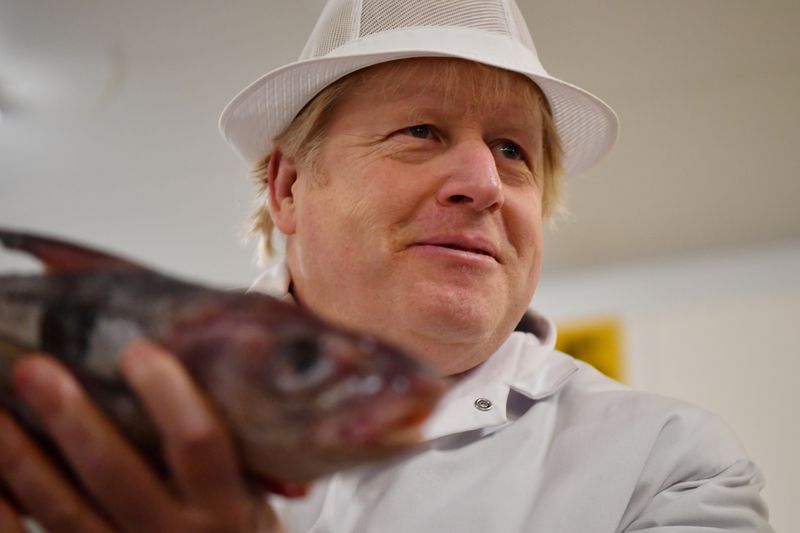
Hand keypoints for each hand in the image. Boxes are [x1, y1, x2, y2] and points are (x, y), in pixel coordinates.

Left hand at [0, 340, 283, 531]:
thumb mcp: (253, 498)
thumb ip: (229, 452)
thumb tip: (203, 370)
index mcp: (224, 507)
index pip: (197, 442)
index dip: (166, 393)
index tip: (137, 351)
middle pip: (113, 470)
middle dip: (69, 416)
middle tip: (33, 369)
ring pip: (62, 508)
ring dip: (20, 456)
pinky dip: (9, 506)